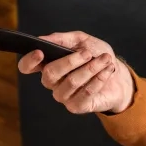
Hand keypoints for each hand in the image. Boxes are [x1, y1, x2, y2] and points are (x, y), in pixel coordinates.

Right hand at [16, 31, 134, 114]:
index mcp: (48, 64)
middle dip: (71, 61)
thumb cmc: (96, 57)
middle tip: (88, 53)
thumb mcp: (82, 41)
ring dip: (91, 68)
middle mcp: (52, 83)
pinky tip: (107, 70)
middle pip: (50, 74)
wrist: (119, 76)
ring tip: (105, 59)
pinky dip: (99, 79)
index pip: (27, 67)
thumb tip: (43, 38)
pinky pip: (86, 93)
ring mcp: (64, 96)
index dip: (29, 61)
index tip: (40, 52)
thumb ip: (63, 39)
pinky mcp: (77, 106)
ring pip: (71, 82)